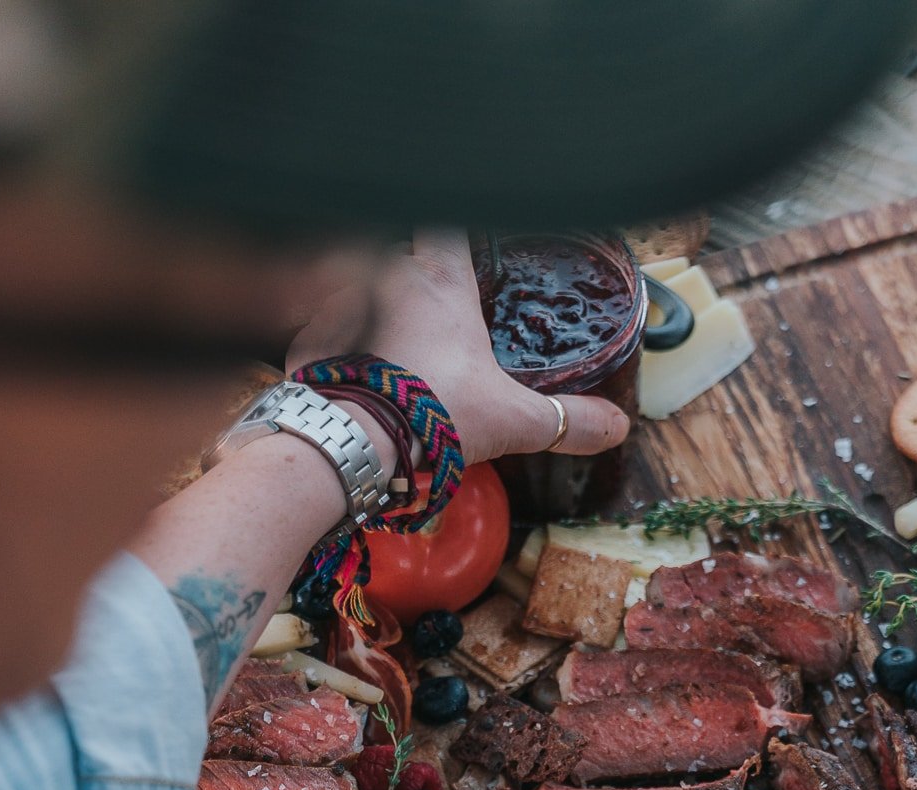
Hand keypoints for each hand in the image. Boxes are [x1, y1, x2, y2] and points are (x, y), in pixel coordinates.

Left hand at [285, 231, 630, 466]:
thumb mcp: (512, 422)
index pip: (444, 220)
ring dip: (359, 300)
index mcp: (439, 280)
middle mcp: (383, 272)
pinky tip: (340, 367)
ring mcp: (336, 298)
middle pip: (392, 243)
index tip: (456, 232)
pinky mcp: (301, 332)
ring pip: (347, 278)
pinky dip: (325, 340)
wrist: (353, 443)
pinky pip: (312, 322)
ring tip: (375, 337)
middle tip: (416, 296)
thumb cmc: (433, 417)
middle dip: (402, 264)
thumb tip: (615, 429)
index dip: (452, 221)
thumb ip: (564, 422)